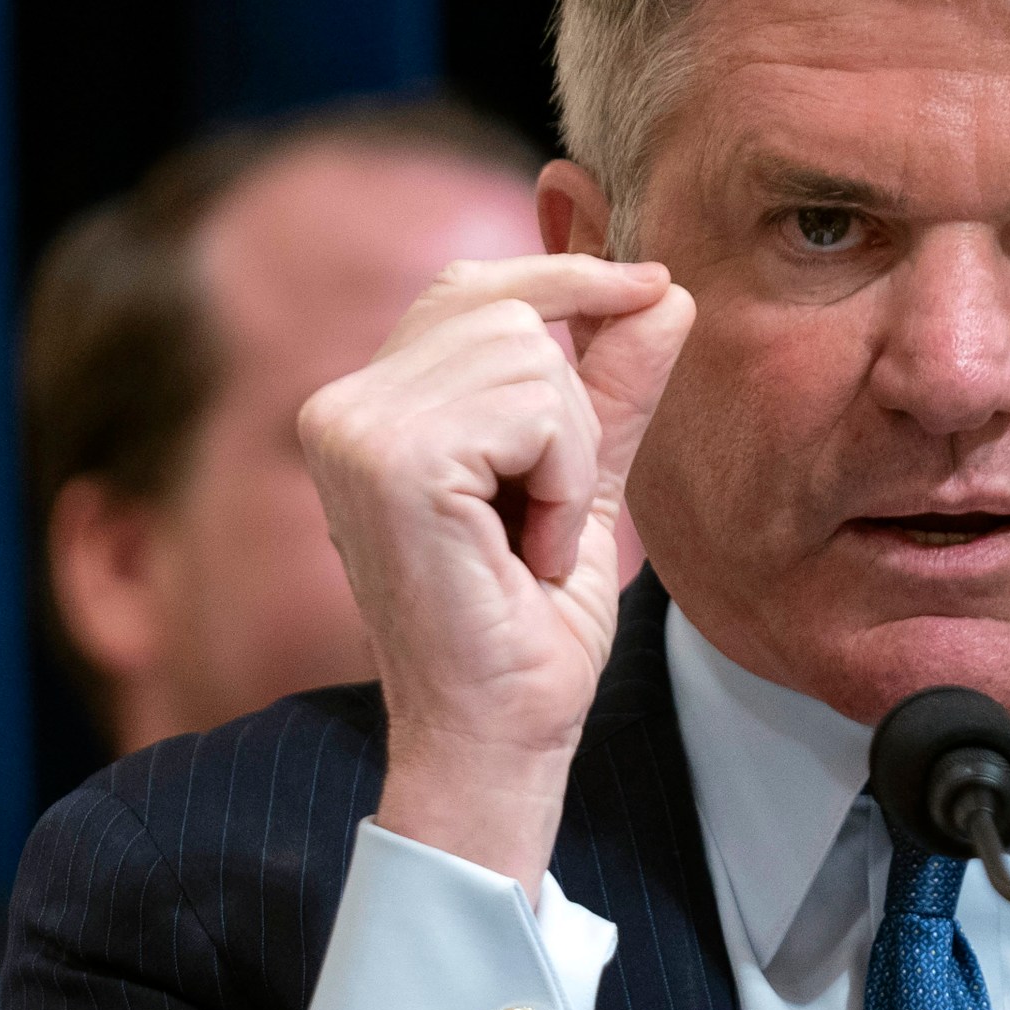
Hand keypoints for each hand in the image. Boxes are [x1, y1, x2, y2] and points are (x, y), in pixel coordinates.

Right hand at [297, 255, 694, 888]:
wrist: (503, 733)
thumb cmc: (530, 628)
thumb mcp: (585, 481)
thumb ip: (612, 386)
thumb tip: (667, 291)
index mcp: (369, 407)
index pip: (471, 288)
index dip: (565, 276)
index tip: (654, 285)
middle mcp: (343, 406)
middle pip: (509, 309)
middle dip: (571, 409)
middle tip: (549, 516)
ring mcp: (355, 428)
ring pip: (530, 355)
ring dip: (570, 457)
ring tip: (533, 540)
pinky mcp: (392, 459)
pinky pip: (536, 410)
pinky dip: (565, 481)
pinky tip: (528, 551)